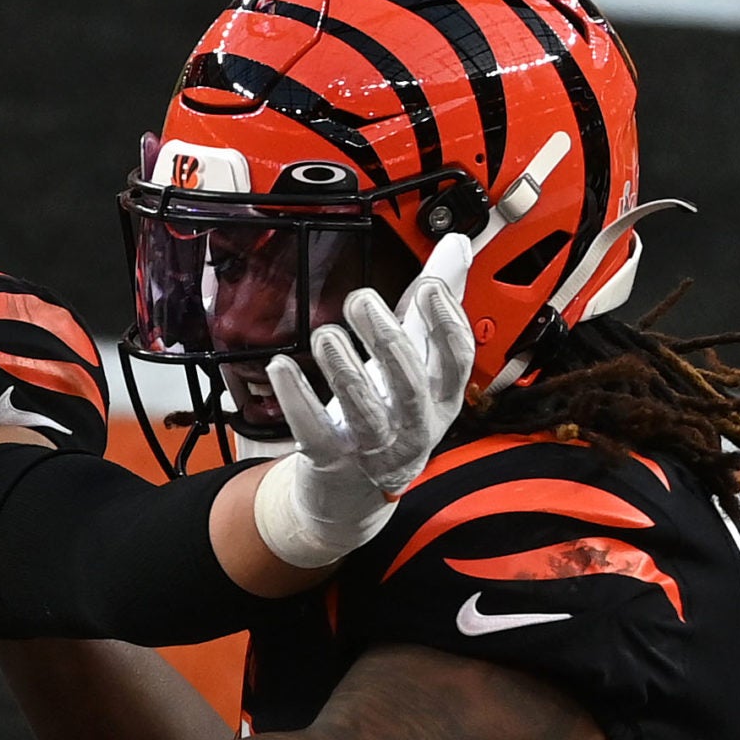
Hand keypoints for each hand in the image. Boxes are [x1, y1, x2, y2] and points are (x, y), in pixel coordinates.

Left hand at [260, 232, 475, 566]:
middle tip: (360, 299)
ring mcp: (373, 447)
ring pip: (364, 408)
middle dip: (387, 339)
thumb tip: (457, 245)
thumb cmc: (390, 416)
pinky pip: (315, 431)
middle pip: (410, 382)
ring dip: (342, 367)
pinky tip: (282, 366)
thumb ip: (432, 305)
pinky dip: (298, 399)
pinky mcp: (331, 460)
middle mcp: (414, 424)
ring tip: (325, 333)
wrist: (355, 494)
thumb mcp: (417, 363)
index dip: (447, 323)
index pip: (457, 360)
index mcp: (441, 397)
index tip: (428, 287)